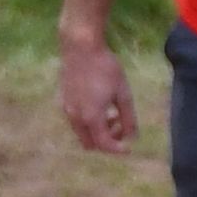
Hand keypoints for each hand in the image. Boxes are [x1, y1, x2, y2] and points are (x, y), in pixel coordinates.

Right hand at [58, 35, 137, 154]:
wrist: (80, 47)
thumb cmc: (105, 67)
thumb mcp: (123, 93)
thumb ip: (128, 117)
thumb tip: (132, 136)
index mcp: (91, 117)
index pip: (104, 144)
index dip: (117, 149)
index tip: (128, 146)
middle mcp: (76, 117)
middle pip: (90, 143)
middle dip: (107, 141)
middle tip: (120, 125)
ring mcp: (67, 109)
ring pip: (82, 133)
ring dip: (97, 131)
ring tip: (112, 113)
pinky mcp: (64, 101)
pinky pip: (76, 121)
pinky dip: (89, 122)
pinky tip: (100, 105)